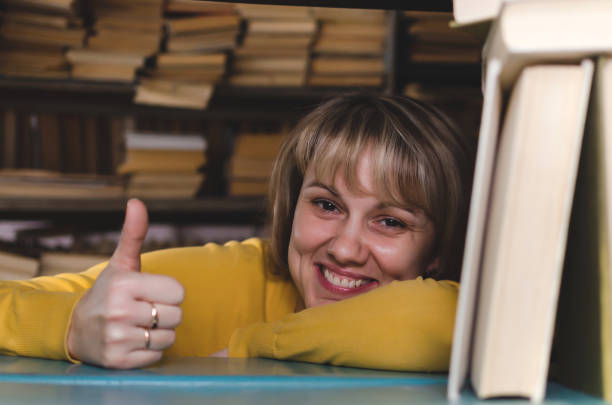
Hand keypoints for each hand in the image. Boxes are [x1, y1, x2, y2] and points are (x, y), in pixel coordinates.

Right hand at [66, 199, 184, 368]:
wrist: (75, 329)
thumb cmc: (108, 292)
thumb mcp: (121, 263)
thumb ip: (134, 234)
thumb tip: (136, 202)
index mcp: (125, 284)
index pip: (178, 292)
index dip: (169, 293)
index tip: (151, 292)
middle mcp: (120, 311)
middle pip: (176, 315)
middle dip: (165, 313)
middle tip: (144, 310)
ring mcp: (118, 338)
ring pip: (169, 337)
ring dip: (159, 333)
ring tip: (139, 325)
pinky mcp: (119, 361)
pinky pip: (157, 356)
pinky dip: (149, 350)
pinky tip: (132, 341)